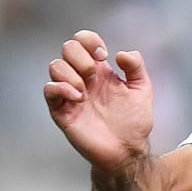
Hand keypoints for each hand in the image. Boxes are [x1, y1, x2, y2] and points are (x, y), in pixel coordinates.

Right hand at [43, 30, 153, 171]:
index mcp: (101, 71)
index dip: (89, 40)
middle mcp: (83, 78)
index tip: (103, 54)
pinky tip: (78, 98)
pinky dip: (60, 88)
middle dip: (81, 57)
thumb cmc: (134, 121)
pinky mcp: (62, 111)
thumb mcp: (142, 89)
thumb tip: (121, 53)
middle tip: (95, 76)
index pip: (84, 41)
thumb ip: (136, 67)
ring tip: (85, 91)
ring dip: (71, 73)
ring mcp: (71, 94)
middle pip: (68, 48)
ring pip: (55, 65)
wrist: (127, 150)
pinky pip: (49, 90)